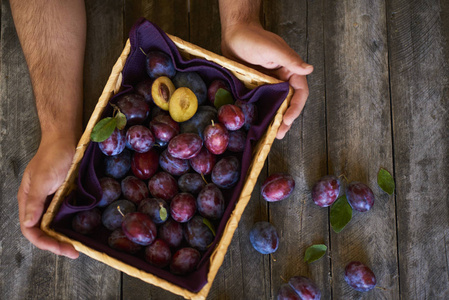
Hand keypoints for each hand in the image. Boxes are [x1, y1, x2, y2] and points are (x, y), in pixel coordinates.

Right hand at [18, 135, 78, 258]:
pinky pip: (64, 214)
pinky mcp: (64, 194)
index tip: (63, 249)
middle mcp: (38, 203)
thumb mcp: (43, 180)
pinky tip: (79, 229)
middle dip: (56, 243)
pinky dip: (69, 224)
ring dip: (62, 236)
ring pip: (53, 224)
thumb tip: (29, 224)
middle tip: (74, 252)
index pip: (31, 230)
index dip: (45, 242)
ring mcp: (51, 199)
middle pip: (42, 230)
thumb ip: (35, 202)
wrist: (66, 138)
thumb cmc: (53, 156)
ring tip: (76, 245)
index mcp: (28, 200)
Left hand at [221, 23, 312, 138]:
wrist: (233, 34)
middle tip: (280, 133)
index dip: (296, 107)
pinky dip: (261, 114)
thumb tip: (308, 69)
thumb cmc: (252, 38)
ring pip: (275, 106)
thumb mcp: (272, 48)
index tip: (287, 119)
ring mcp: (268, 85)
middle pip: (288, 103)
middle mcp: (281, 79)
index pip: (300, 92)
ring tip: (272, 134)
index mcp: (290, 70)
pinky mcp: (255, 88)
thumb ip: (290, 59)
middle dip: (286, 119)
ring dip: (275, 120)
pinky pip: (261, 103)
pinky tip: (258, 125)